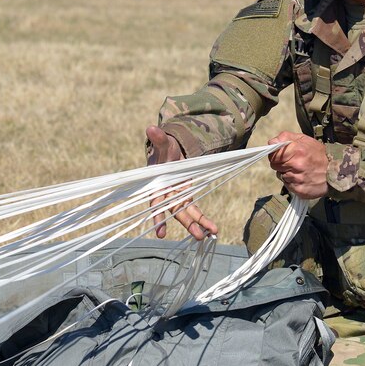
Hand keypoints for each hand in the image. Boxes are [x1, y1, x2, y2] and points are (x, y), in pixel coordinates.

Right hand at [145, 125, 217, 240]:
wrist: (170, 152)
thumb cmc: (164, 149)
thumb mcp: (163, 144)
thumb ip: (159, 139)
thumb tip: (151, 128)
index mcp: (157, 185)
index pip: (156, 203)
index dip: (157, 216)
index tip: (160, 232)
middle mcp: (166, 195)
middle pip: (174, 212)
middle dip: (186, 224)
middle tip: (197, 236)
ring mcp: (177, 198)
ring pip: (186, 214)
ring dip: (196, 225)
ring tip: (207, 236)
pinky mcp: (186, 197)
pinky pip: (194, 211)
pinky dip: (203, 220)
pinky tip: (213, 229)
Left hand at [267, 131, 328, 198]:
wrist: (337, 172)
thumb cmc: (319, 154)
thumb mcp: (305, 139)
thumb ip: (286, 137)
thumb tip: (271, 142)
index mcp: (297, 150)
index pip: (273, 155)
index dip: (275, 154)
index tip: (281, 154)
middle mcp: (296, 165)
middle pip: (275, 166)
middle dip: (281, 163)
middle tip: (293, 162)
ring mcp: (298, 179)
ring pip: (281, 176)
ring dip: (287, 173)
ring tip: (300, 170)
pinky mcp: (299, 190)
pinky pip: (288, 186)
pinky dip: (292, 182)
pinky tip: (302, 178)